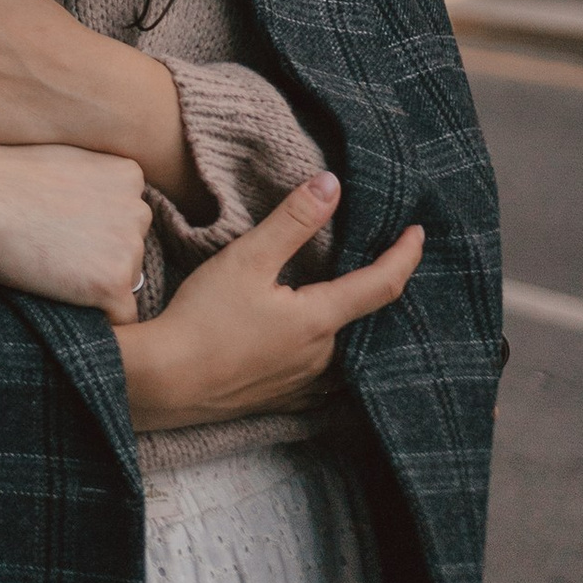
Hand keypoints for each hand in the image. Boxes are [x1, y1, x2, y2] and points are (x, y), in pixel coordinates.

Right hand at [0, 145, 150, 321]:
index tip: (62, 228)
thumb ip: (93, 184)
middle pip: (131, 249)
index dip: (95, 228)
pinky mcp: (113, 283)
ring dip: (94, 282)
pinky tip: (62, 296)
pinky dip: (97, 315)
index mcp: (129, 175)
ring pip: (125, 280)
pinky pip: (122, 316)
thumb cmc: (2, 177)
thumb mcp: (65, 161)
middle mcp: (138, 209)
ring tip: (50, 267)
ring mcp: (129, 248)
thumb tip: (96, 214)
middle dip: (100, 255)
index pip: (128, 216)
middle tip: (54, 249)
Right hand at [117, 176, 423, 431]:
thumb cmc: (203, 318)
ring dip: (344, 316)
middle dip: (372, 284)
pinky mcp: (282, 398)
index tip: (418, 233)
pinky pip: (320, 374)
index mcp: (320, 319)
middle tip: (378, 256)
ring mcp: (304, 383)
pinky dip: (323, 348)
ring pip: (340, 345)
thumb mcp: (247, 259)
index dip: (405, 255)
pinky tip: (307, 340)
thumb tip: (333, 185)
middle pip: (362, 315)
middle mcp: (323, 356)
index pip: (383, 284)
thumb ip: (293, 221)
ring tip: (340, 292)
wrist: (164, 382)